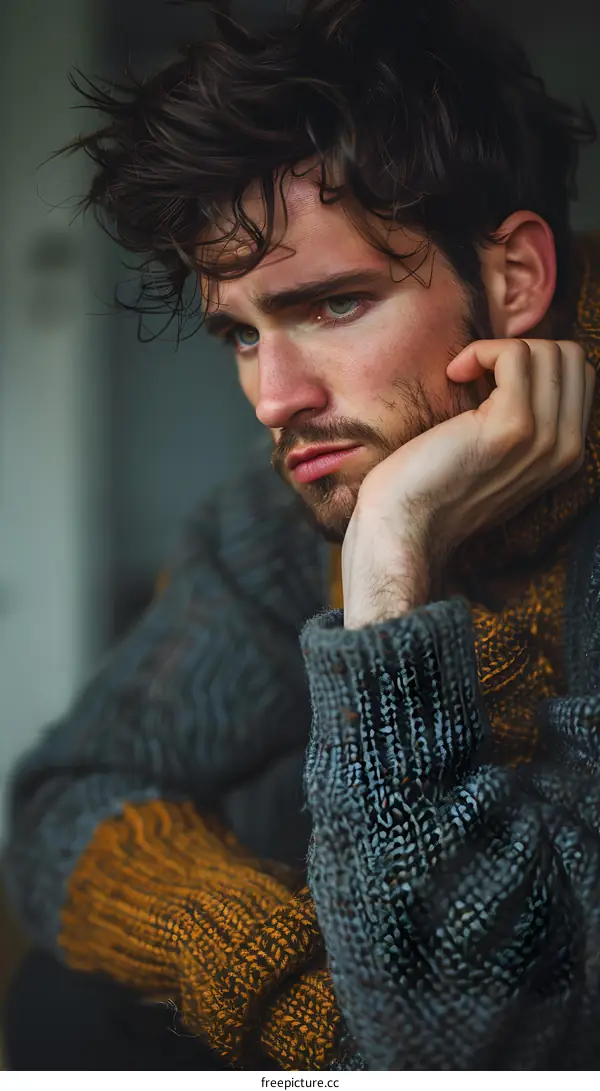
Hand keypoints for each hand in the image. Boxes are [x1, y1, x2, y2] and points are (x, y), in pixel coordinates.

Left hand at [342, 338, 594, 628]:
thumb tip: (523, 366)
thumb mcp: (496, 455)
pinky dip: (481, 352)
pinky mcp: (511, 427)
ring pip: (548, 351)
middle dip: (521, 349)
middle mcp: (566, 450)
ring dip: (497, 350)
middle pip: (571, 358)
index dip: (535, 360)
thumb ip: (524, 423)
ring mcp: (544, 439)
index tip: (490, 380)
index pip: (580, 375)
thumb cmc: (436, 486)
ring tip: (464, 376)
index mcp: (567, 455)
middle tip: (478, 374)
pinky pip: (515, 356)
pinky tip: (455, 374)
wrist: (405, 524)